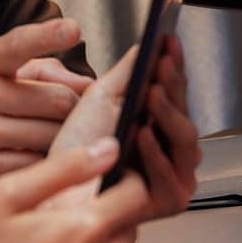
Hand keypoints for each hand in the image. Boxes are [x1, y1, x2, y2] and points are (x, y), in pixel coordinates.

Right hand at [0, 19, 83, 203]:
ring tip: (57, 140)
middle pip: (55, 100)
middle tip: (80, 117)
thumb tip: (82, 82)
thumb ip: (29, 69)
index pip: (17, 44)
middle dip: (75, 111)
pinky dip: (42, 164)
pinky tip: (36, 160)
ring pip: (49, 136)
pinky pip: (31, 165)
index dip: (48, 36)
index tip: (72, 28)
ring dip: (62, 141)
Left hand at [47, 35, 199, 217]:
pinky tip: (144, 133)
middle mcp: (172, 150)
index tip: (169, 42)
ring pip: (183, 141)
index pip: (176, 92)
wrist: (57, 191)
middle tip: (163, 62)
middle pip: (184, 114)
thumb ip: (128, 72)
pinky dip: (156, 154)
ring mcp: (174, 176)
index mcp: (160, 124)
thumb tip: (149, 41)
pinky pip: (169, 176)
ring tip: (154, 91)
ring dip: (168, 113)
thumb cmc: (78, 151)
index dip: (174, 66)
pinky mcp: (168, 201)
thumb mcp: (101, 100)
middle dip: (173, 86)